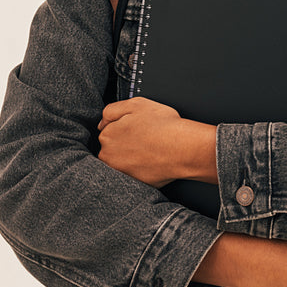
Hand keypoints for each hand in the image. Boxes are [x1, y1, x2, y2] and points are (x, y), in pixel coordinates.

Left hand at [97, 97, 216, 186]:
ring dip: (131, 157)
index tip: (138, 128)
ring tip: (150, 150)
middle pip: (113, 148)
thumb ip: (112, 110)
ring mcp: (120, 171)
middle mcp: (109, 156)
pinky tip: (152, 161)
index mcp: (108, 135)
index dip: (125, 128)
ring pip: (122, 162)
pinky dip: (140, 169)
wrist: (184, 149)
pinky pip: (133, 174)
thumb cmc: (164, 126)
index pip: (109, 131)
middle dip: (125, 144)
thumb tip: (102, 121)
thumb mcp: (136, 104)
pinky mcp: (133, 183)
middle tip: (145, 139)